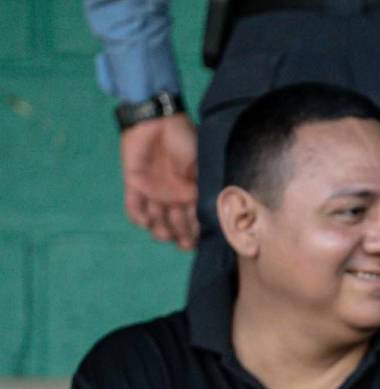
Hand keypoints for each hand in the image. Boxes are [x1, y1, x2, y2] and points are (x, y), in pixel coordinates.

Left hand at [119, 114, 198, 249]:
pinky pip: (133, 208)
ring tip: (164, 228)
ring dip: (160, 231)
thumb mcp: (201, 167)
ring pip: (155, 223)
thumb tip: (210, 218)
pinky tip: (145, 220)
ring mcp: (152, 192)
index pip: (194, 223)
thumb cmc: (184, 141)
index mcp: (191, 195)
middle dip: (180, 236)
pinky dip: (138, 218)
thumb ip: (203, 192)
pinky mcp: (134, 184)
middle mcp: (172, 198)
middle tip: (182, 236)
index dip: (195, 235)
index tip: (197, 241)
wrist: (156, 119)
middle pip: (175, 228)